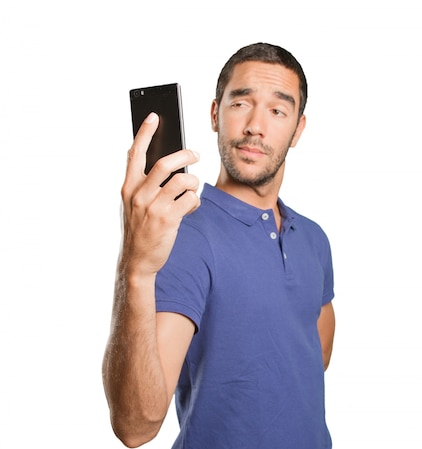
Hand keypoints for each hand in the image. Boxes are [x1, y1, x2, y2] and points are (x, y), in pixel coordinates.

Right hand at [120, 112, 199, 276]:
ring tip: (192, 189)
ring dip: (193, 182)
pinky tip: (191, 207)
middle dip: (184, 154)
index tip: (154, 116)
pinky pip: (191, 200)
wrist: (138, 261)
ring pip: (183, 181)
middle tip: (195, 154)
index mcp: (128, 187)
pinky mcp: (169, 220)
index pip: (135, 154)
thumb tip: (167, 167)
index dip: (144, 133)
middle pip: (165, 164)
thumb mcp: (132, 205)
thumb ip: (144, 186)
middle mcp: (139, 195)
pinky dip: (195, 201)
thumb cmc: (139, 230)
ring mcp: (154, 207)